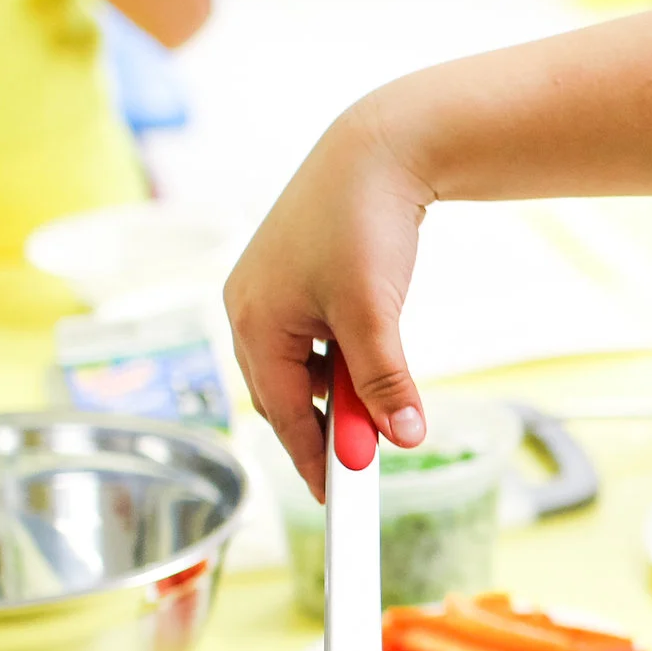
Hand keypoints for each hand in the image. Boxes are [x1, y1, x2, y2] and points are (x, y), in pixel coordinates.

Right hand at [224, 96, 433, 498]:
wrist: (381, 149)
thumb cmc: (365, 222)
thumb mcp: (375, 312)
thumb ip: (383, 380)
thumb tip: (401, 439)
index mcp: (253, 319)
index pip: (280, 412)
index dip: (311, 459)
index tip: (336, 501)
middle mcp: (250, 308)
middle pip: (284, 396)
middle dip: (323, 430)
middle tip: (361, 471)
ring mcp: (270, 293)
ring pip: (302, 370)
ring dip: (337, 394)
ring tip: (375, 409)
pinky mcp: (296, 280)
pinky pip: (313, 342)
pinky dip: (340, 363)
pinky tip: (370, 363)